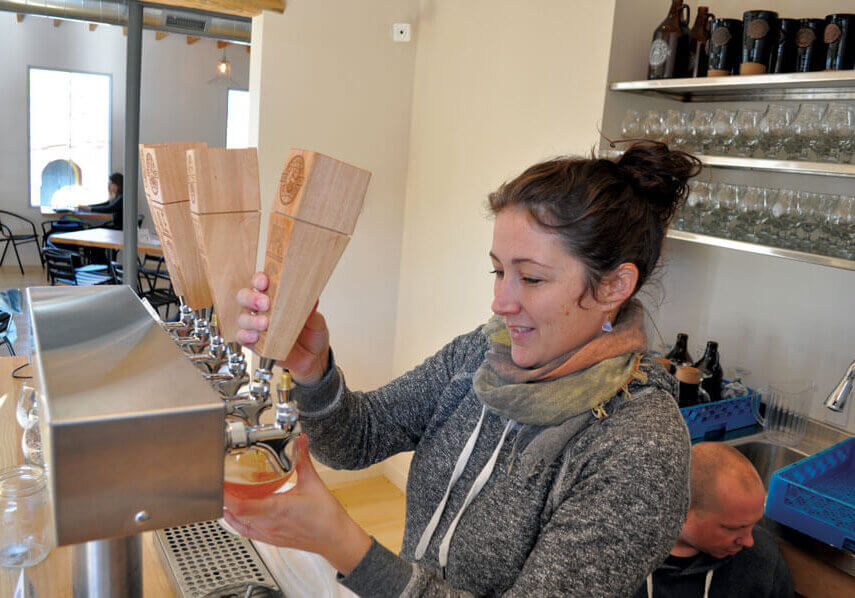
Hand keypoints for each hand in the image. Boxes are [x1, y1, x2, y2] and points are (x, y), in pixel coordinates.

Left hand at [223, 435, 371, 574]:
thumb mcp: (313, 482)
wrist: (335, 539)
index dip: (226, 495)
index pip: (240, 505)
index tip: (220, 482)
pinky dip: (239, 522)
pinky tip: (239, 515)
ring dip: (230, 510)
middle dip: (225, 498)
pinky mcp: (272, 540)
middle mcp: (268, 524)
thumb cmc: (326, 517)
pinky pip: (248, 532)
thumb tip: (300, 441)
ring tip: (228, 496)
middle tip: (223, 483)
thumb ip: (303, 459)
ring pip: (238, 524)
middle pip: (235, 513)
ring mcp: (268, 534)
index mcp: (276, 509)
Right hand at [236, 272, 330, 384]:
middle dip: (251, 298)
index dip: (259, 280)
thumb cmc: (312, 333)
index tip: (264, 282)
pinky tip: (255, 336)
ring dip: (251, 319)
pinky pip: (243, 338)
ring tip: (265, 323)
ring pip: (243, 318)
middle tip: (265, 303)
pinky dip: (246, 336)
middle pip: (245, 297)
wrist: (314, 357)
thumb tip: (312, 298)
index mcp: (275, 296)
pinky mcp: (256, 344)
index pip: (260, 282)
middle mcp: (263, 309)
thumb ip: (311, 310)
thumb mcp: (316, 320)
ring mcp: (257, 326)